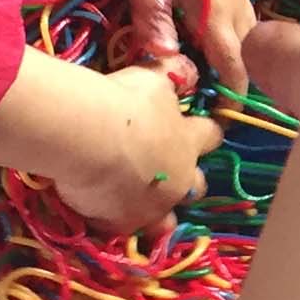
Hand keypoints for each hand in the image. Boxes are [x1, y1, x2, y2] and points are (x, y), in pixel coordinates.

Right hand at [0, 54, 216, 236]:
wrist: (88, 136)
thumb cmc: (125, 101)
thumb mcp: (154, 79)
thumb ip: (173, 76)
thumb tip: (189, 69)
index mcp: (188, 142)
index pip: (211, 136)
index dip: (206, 133)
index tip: (200, 129)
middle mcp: (179, 179)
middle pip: (196, 186)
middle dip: (187, 180)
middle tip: (164, 171)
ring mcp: (153, 207)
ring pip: (166, 221)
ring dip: (157, 213)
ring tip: (139, 205)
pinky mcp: (122, 223)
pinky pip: (124, 230)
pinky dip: (116, 222)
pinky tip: (102, 214)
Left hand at [111, 0, 254, 92]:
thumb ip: (156, 21)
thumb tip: (167, 64)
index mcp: (216, 4)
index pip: (234, 60)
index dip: (234, 90)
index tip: (229, 116)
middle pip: (248, 45)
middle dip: (242, 73)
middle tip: (223, 98)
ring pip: (247, 24)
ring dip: (240, 49)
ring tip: (223, 71)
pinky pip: (240, 6)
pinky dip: (234, 26)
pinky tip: (215, 29)